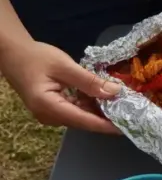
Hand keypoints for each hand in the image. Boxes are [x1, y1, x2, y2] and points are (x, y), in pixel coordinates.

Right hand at [2, 41, 120, 132]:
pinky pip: (75, 111)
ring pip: (81, 117)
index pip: (86, 122)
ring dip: (99, 110)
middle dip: (107, 117)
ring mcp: (49, 115)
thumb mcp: (65, 66)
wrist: (12, 53)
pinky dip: (89, 105)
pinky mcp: (52, 109)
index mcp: (50, 108)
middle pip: (85, 122)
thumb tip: (115, 93)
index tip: (129, 127)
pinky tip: (102, 97)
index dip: (109, 125)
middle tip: (130, 111)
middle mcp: (49, 117)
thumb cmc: (36, 57)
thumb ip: (90, 81)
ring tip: (121, 103)